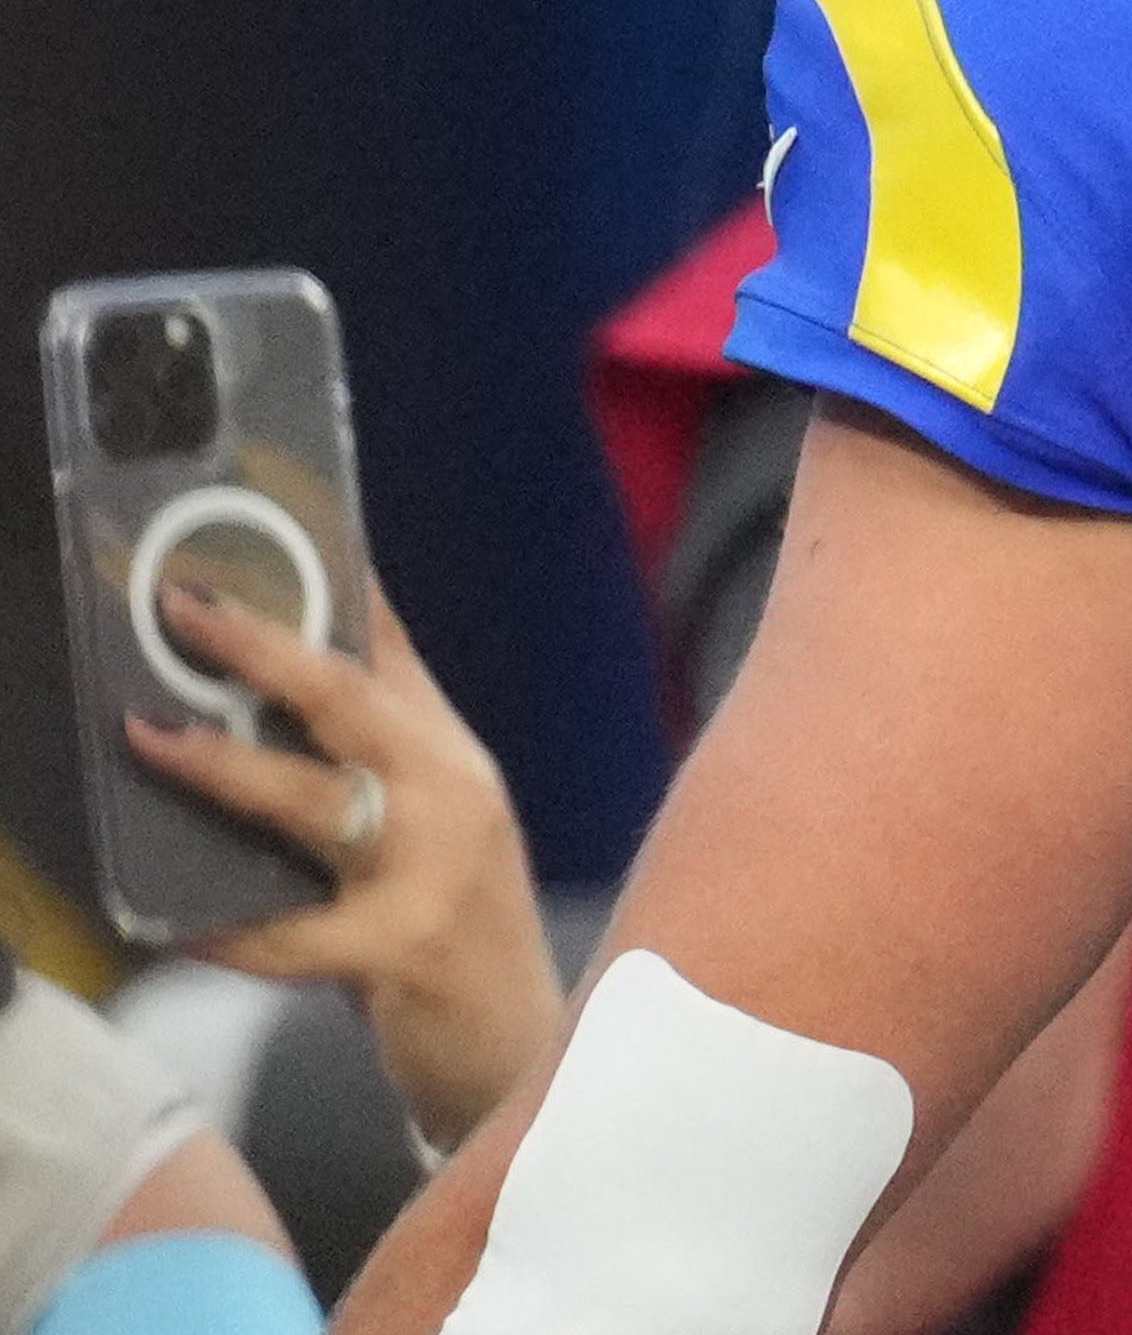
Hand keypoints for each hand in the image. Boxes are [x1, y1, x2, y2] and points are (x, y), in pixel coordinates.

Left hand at [133, 576, 567, 1157]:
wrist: (527, 1046)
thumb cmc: (460, 932)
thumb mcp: (440, 827)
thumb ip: (384, 759)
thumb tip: (302, 685)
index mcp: (452, 757)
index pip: (388, 652)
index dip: (327, 590)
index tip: (258, 540)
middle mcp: (453, 793)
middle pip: (348, 700)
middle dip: (261, 648)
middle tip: (185, 607)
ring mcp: (434, 868)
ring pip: (312, 799)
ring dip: (222, 767)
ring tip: (151, 737)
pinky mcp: (404, 947)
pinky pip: (293, 935)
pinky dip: (229, 931)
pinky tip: (174, 926)